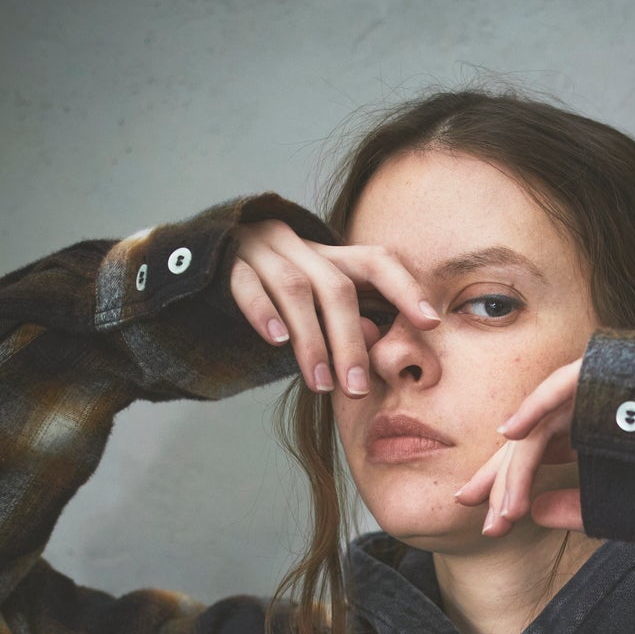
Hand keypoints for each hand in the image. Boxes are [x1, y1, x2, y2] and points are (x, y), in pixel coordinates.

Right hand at [227, 219, 441, 394]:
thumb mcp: (314, 308)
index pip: (377, 262)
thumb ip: (346, 323)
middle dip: (350, 341)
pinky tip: (277, 342)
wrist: (202, 272)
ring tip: (319, 384)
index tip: (432, 323)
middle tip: (356, 388)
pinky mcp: (227, 263)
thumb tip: (380, 344)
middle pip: (336, 288)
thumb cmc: (273, 301)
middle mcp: (299, 244)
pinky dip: (264, 313)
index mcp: (328, 254)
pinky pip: (247, 287)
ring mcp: (261, 250)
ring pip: (295, 290)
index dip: (406, 289)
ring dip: (311, 341)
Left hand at [452, 354, 586, 535]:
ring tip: (505, 510)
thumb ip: (578, 508)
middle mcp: (571, 409)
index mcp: (573, 431)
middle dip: (501, 488)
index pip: (526, 458)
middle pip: (521, 447)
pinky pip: (558, 387)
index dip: (502, 487)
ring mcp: (581, 390)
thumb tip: (536, 514)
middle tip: (490, 528)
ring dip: (517, 471)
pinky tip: (509, 433)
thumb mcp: (618, 497)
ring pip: (536, 431)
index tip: (489, 523)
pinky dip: (533, 409)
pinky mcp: (594, 373)